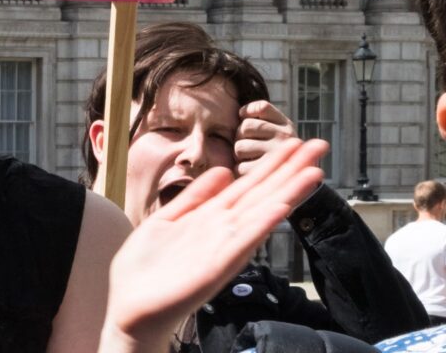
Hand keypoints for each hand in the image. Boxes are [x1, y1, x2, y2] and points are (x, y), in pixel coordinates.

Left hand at [100, 138, 326, 352]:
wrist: (132, 307)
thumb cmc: (148, 268)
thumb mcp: (168, 219)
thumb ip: (195, 197)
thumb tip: (223, 172)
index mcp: (211, 216)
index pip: (249, 185)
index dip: (273, 165)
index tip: (296, 143)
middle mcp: (223, 230)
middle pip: (263, 194)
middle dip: (290, 170)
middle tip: (319, 146)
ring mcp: (222, 247)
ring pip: (259, 213)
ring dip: (286, 193)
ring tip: (313, 171)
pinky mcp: (215, 266)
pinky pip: (241, 241)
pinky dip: (261, 224)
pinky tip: (280, 208)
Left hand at [234, 100, 296, 175]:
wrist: (295, 173)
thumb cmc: (273, 145)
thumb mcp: (274, 125)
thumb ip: (259, 112)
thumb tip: (242, 112)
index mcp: (285, 124)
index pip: (261, 107)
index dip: (247, 111)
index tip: (244, 117)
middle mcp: (285, 137)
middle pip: (246, 126)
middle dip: (240, 134)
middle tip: (247, 142)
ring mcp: (277, 155)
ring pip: (240, 147)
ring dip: (239, 153)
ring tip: (250, 155)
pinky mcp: (267, 173)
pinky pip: (241, 166)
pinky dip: (240, 168)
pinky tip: (250, 167)